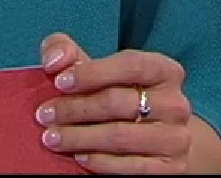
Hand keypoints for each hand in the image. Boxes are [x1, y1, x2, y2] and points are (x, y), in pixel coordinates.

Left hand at [33, 33, 193, 173]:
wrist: (158, 139)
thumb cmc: (121, 97)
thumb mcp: (99, 71)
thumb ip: (71, 54)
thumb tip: (54, 60)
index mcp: (165, 71)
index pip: (131, 64)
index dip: (92, 72)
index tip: (59, 81)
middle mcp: (176, 103)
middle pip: (118, 102)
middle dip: (74, 108)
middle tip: (44, 115)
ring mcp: (176, 138)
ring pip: (120, 136)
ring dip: (79, 137)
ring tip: (51, 137)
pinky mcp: (171, 168)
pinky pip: (131, 167)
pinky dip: (100, 162)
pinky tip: (78, 156)